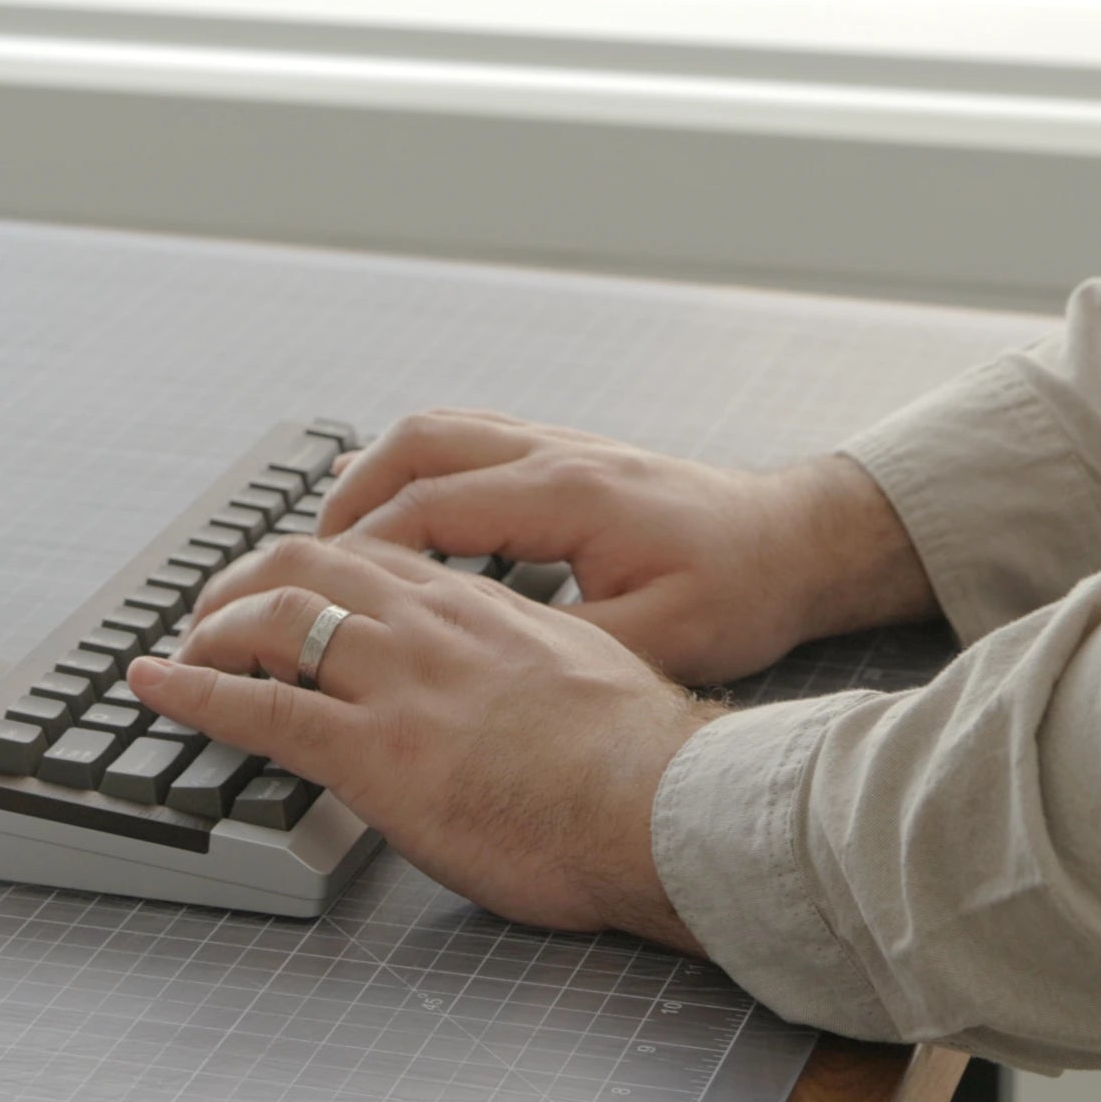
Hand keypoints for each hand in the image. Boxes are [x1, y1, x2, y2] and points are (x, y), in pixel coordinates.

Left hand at [127, 536, 713, 944]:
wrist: (665, 809)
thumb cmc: (649, 769)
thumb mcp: (594, 682)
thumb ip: (540, 668)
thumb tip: (529, 693)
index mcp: (488, 610)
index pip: (383, 557)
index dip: (326, 563)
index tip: (299, 580)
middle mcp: (434, 626)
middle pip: (315, 561)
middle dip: (251, 577)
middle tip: (220, 609)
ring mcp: (399, 683)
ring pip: (276, 615)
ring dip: (214, 626)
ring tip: (184, 649)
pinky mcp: (373, 751)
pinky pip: (258, 705)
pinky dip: (193, 689)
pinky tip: (157, 687)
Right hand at [313, 410, 934, 686]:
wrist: (799, 541)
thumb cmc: (741, 589)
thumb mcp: (658, 639)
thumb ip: (567, 650)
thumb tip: (484, 669)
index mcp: (566, 495)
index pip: (431, 508)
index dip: (361, 554)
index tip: (317, 598)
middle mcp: (554, 454)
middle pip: (416, 444)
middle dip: (346, 499)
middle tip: (301, 562)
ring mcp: (560, 445)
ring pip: (437, 432)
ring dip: (376, 478)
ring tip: (333, 543)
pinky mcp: (568, 457)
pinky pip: (467, 443)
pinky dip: (417, 474)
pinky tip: (402, 525)